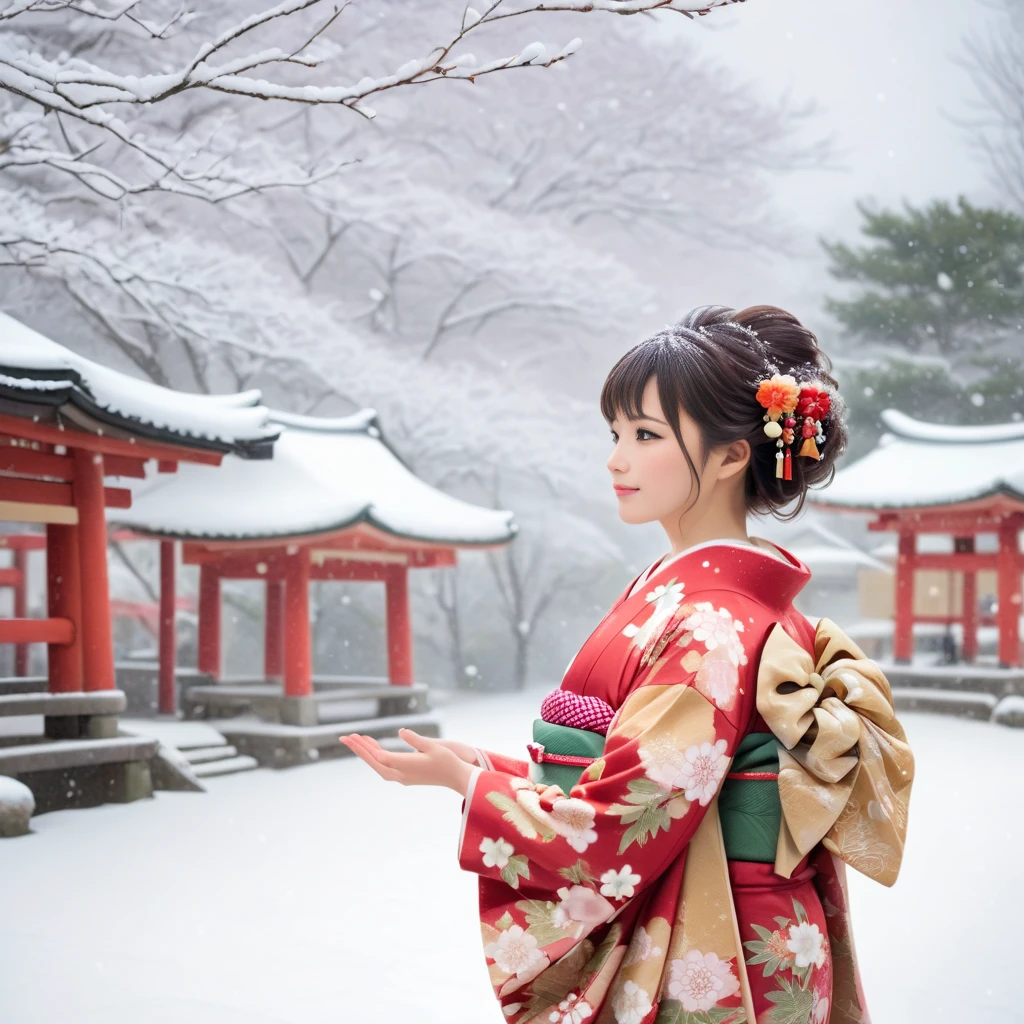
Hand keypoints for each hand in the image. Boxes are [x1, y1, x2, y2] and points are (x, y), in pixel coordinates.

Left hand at [339, 729, 475, 795]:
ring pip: (378, 765)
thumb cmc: (447, 760)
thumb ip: (415, 739)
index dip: (367, 747)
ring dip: (367, 753)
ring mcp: (402, 777)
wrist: (456, 777)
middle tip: (345, 737)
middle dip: (359, 750)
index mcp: (406, 767)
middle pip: (375, 762)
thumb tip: (401, 731)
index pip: (381, 757)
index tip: (356, 738)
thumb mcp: (432, 746)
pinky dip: (376, 756)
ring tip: (357, 739)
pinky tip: (373, 747)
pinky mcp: (405, 776)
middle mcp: (401, 774)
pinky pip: (385, 766)